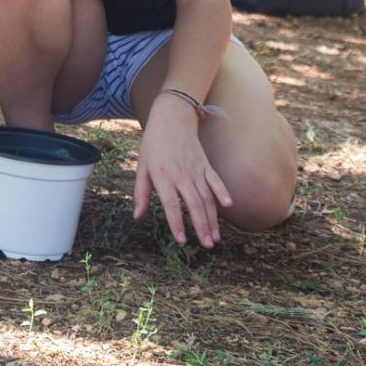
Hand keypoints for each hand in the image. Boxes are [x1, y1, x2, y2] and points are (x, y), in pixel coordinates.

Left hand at [133, 94, 232, 247]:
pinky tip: (228, 206)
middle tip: (207, 246)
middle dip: (202, 227)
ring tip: (215, 238)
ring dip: (213, 219)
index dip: (177, 224)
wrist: (171, 119)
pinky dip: (223, 193)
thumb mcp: (142, 167)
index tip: (182, 241)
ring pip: (207, 198)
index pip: (171, 205)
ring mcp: (196, 170)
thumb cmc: (153, 144)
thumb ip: (140, 192)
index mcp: (163, 177)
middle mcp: (181, 175)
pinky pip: (216, 181)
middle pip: (194, 205)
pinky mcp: (205, 165)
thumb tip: (137, 216)